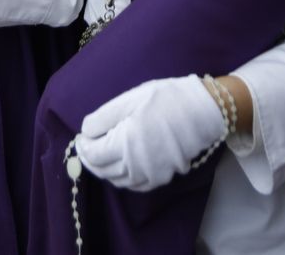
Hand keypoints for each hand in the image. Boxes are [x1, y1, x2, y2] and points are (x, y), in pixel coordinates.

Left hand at [74, 75, 226, 191]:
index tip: (80, 137)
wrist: (204, 111)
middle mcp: (134, 166)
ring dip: (104, 170)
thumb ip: (103, 117)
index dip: (83, 147)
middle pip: (102, 170)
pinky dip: (123, 178)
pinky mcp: (162, 178)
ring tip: (101, 155)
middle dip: (90, 159)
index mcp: (124, 144)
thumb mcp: (129, 100)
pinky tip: (122, 166)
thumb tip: (85, 131)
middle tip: (86, 147)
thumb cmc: (165, 100)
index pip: (93, 154)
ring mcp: (149, 175)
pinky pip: (134, 185)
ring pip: (117, 180)